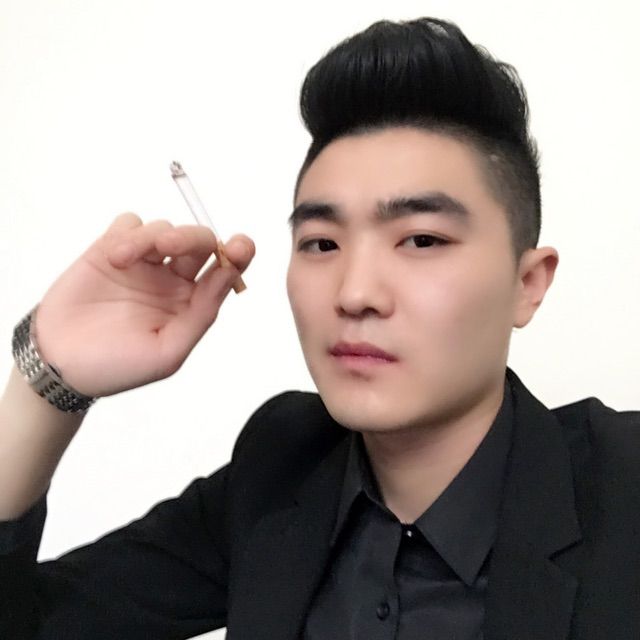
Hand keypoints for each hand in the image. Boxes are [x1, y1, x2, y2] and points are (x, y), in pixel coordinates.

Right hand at [32, 213, 254, 397]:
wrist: (58, 364)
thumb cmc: (116, 367)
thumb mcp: (168, 353)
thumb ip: (202, 314)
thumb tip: (230, 274)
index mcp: (192, 303)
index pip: (225, 271)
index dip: (239, 255)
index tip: (240, 246)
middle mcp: (172, 280)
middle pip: (199, 242)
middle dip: (192, 237)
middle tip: (168, 245)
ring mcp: (143, 264)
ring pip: (163, 228)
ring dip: (148, 237)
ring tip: (122, 260)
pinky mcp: (110, 250)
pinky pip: (130, 222)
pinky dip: (127, 232)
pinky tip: (114, 256)